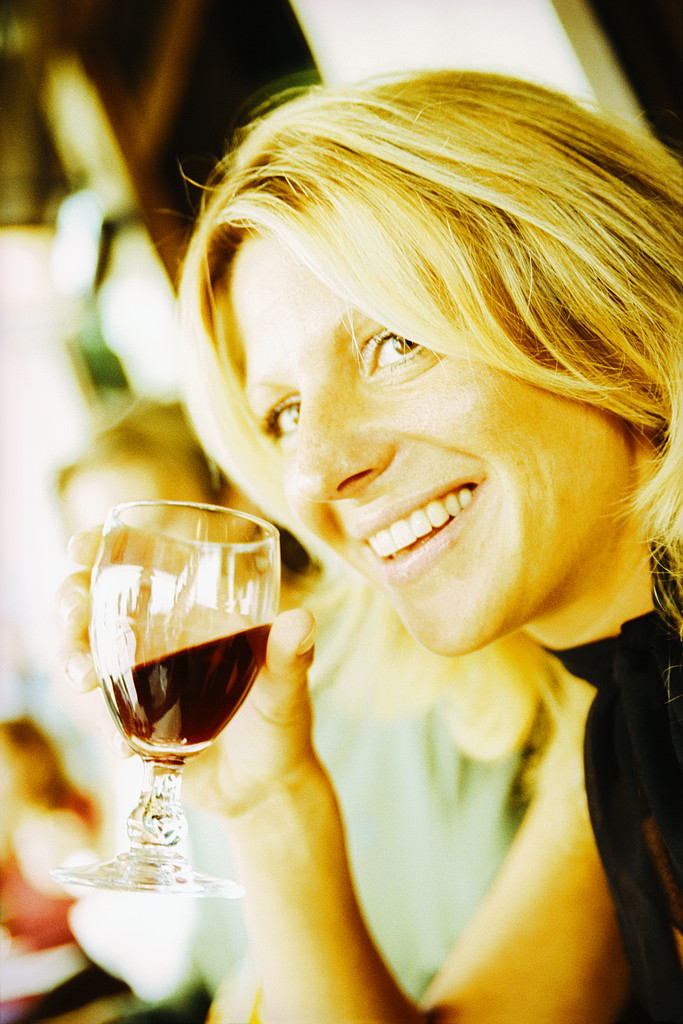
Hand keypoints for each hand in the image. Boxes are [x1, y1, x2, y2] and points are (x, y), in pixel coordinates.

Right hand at [58, 529, 319, 817]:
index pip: (145, 563)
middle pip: (98, 600)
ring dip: (73, 654)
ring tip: (85, 676)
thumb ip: (291, 657)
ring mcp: (141, 680)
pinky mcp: (133, 722)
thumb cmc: (282, 726)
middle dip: (72, 599)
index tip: (82, 546)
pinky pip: (103, 712)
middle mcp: (161, 638)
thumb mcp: (288, 690)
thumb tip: (301, 619)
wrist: (264, 791)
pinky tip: (125, 744)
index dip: (107, 547)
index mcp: (197, 613)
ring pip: (88, 650)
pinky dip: (105, 723)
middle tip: (75, 616)